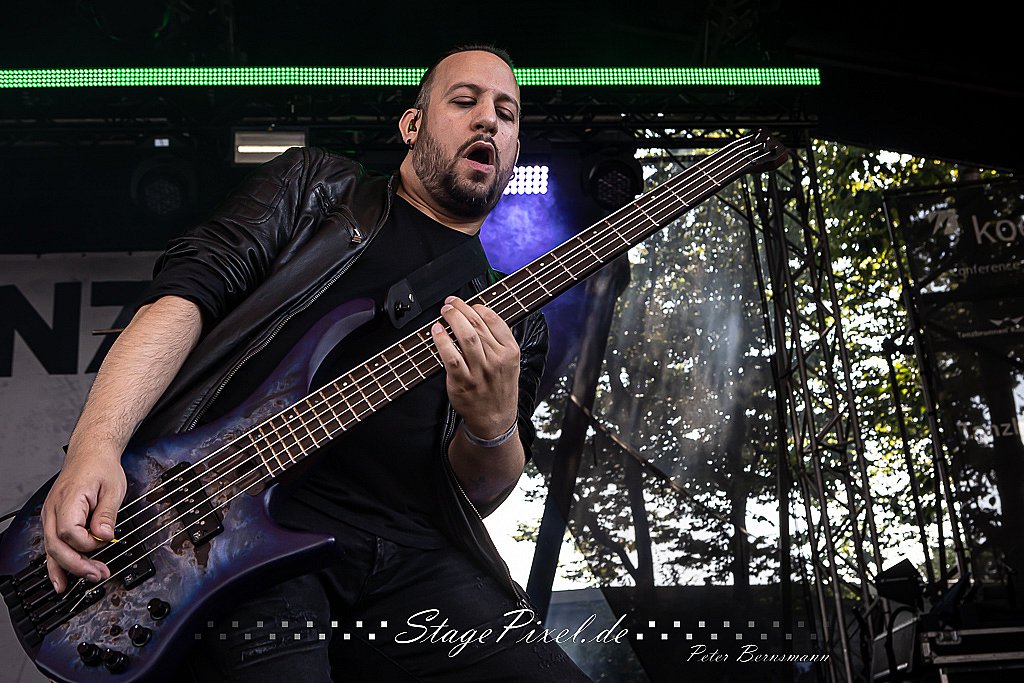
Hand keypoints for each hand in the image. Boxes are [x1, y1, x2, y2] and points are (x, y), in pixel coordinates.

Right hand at [41, 445, 125, 591]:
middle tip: (99, 574)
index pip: (69, 532)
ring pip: (51, 549)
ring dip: (68, 568)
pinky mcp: (54, 520)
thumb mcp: (114, 488)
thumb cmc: (101, 467)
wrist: (90, 454)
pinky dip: (57, 564)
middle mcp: (53, 510)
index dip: (87, 543)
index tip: (105, 540)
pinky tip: (60, 581)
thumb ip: (107, 514)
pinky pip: (52, 546)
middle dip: (77, 564)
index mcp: (68, 500)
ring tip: (86, 579)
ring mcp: (50, 516)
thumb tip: (105, 536)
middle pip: (57, 546)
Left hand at [431, 296, 519, 437]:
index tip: (467, 304)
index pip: (493, 320)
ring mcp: (479, 371)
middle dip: (461, 309)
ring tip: (444, 312)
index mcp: (510, 351)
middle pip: (477, 324)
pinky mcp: (462, 382)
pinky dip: (442, 340)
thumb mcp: (510, 363)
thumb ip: (500, 340)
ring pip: (465, 336)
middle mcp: (496, 360)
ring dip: (452, 319)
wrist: (494, 419)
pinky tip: (436, 331)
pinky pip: (450, 356)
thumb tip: (480, 315)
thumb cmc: (499, 389)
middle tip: (450, 304)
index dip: (477, 307)